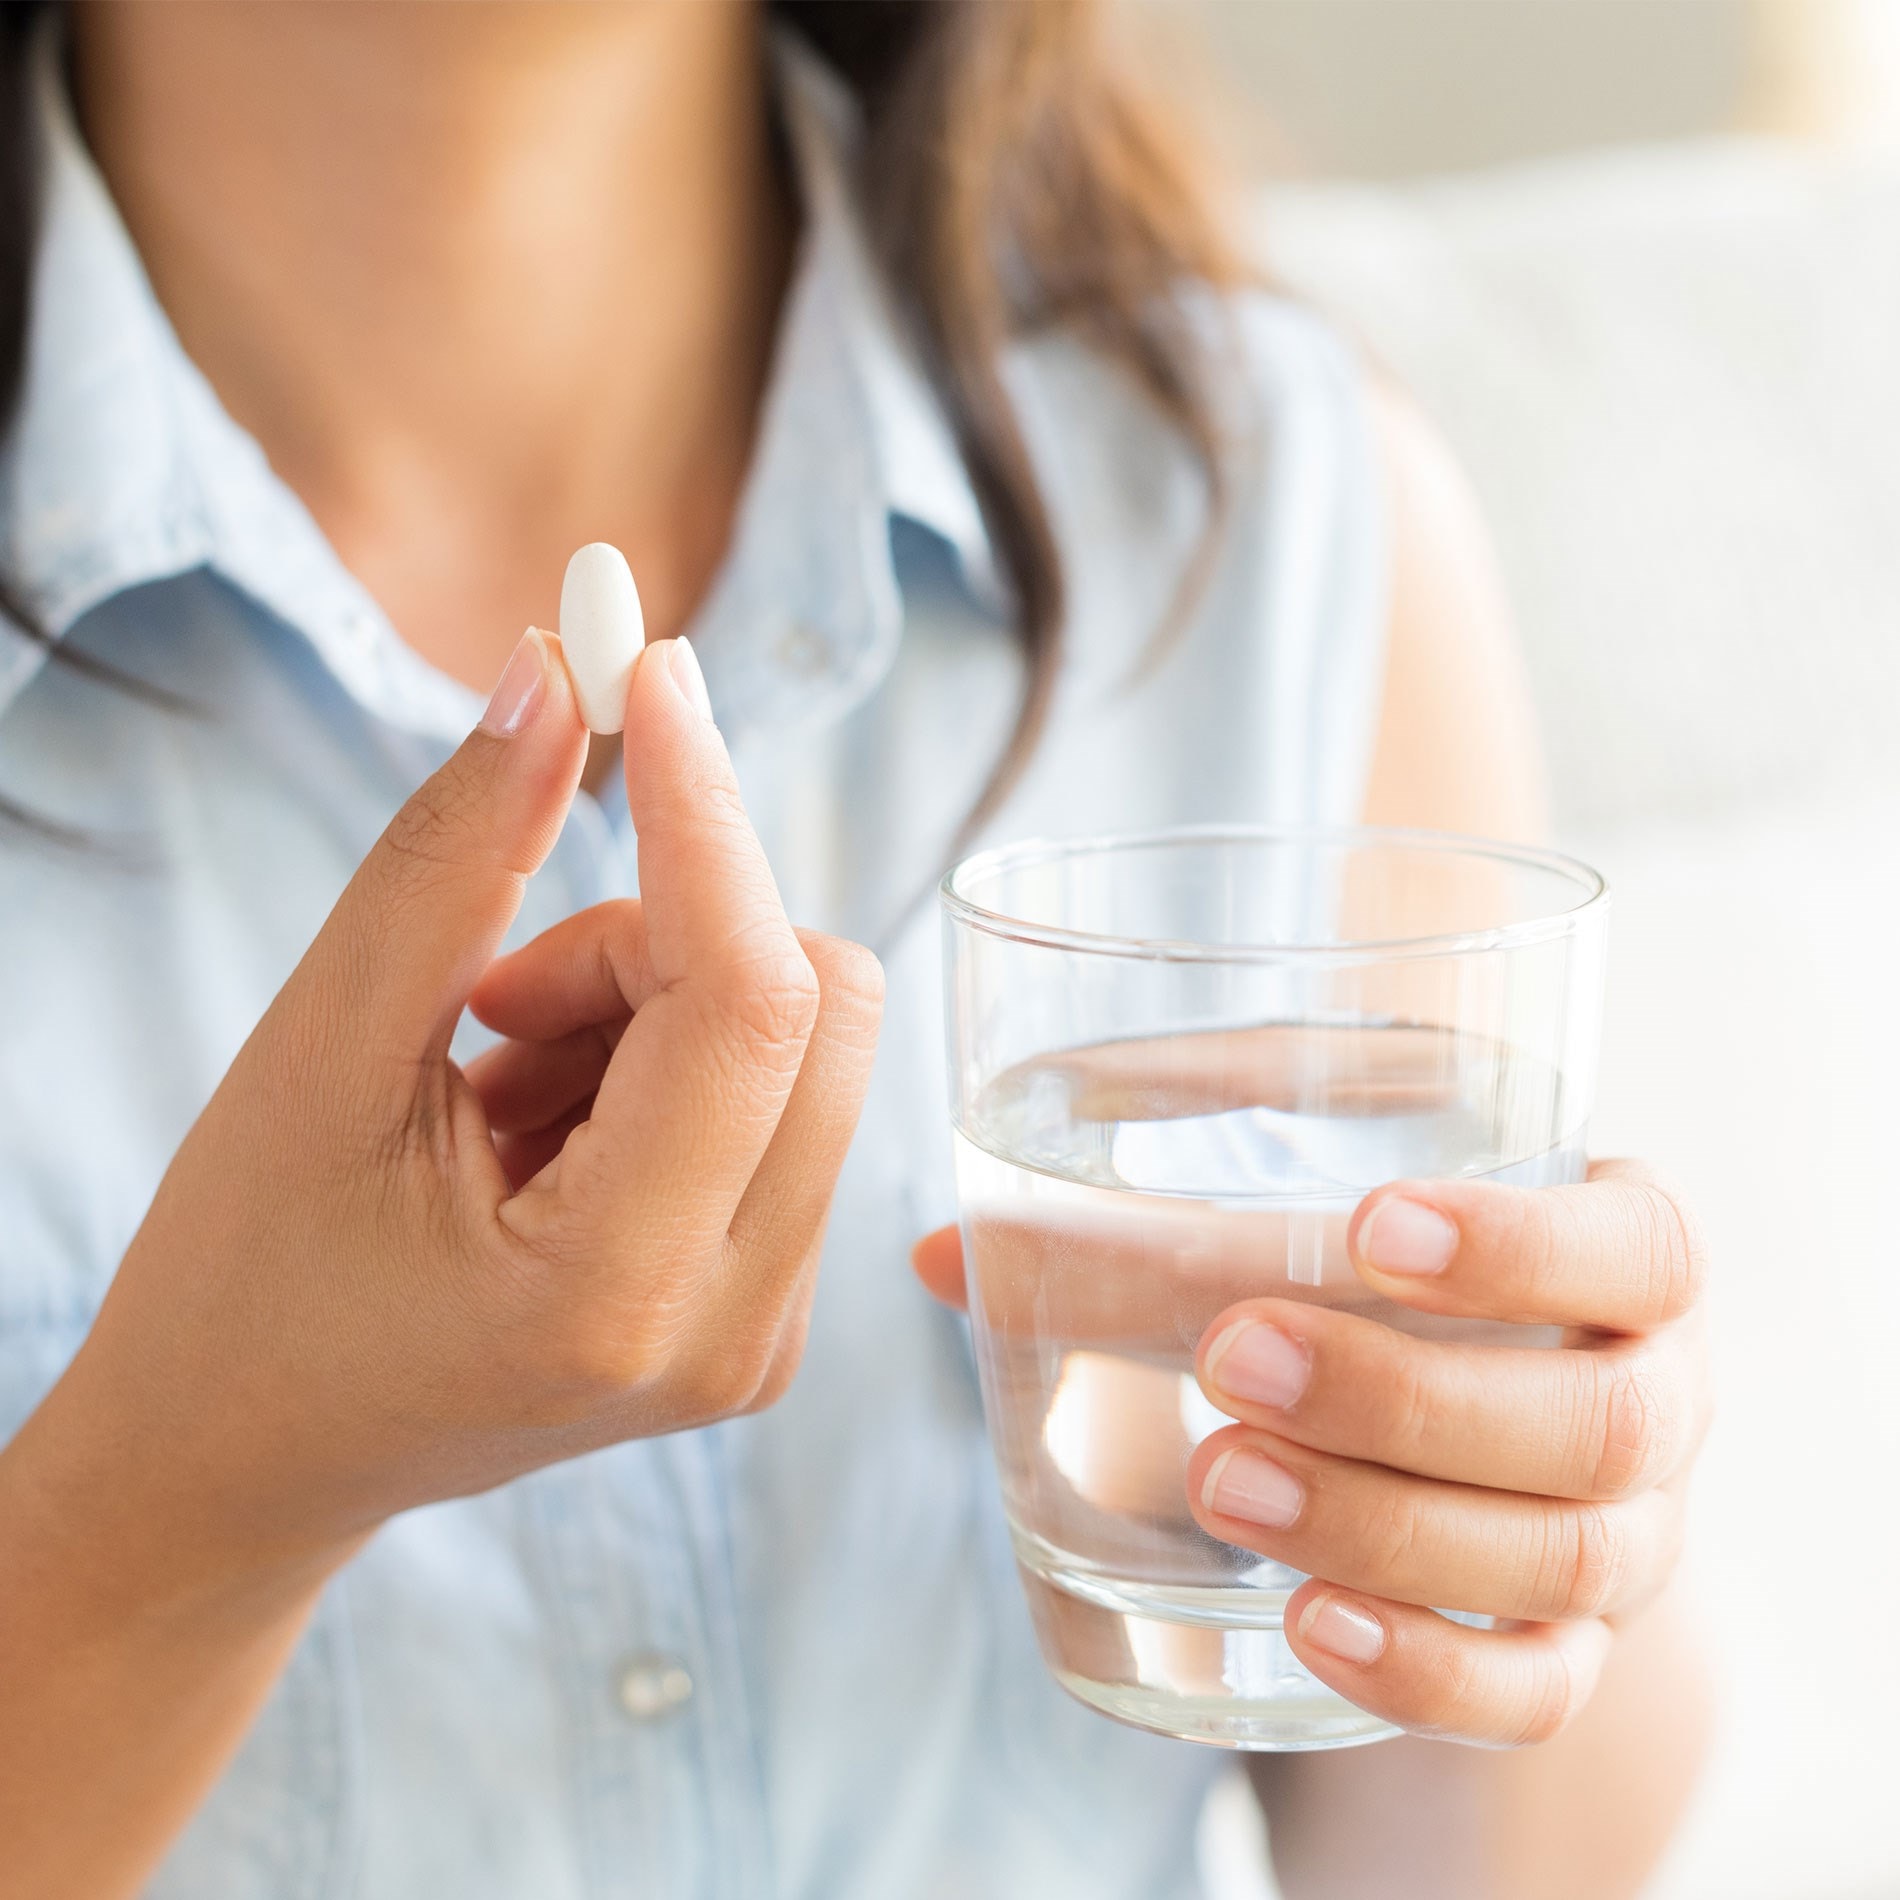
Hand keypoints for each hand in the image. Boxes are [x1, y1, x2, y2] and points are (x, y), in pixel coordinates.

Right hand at [39, 629, 881, 1591]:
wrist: (250, 1465)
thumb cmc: (246, 1278)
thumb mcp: (320, 1055)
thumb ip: (452, 861)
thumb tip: (560, 675)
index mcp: (612, 1293)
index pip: (745, 1002)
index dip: (707, 812)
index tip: (646, 667)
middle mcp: (733, 1329)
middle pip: (817, 1003)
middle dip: (664, 935)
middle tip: (501, 993)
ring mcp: (767, 1331)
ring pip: (808, 1037)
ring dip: (655, 1001)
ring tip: (499, 1085)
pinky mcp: (769, 1308)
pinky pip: (786, 1095)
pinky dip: (672, 1058)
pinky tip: (547, 1126)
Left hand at [913, 1160, 1709, 1746]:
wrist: (1464, 1424)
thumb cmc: (1372, 1278)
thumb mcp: (1300, 1205)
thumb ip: (1148, 1204)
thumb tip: (945, 1258)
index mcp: (1619, 1255)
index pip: (1641, 1247)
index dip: (1526, 1244)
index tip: (1371, 1229)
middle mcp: (1652, 1401)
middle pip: (1600, 1424)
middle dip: (1406, 1396)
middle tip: (1232, 1356)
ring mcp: (1622, 1543)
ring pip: (1561, 1561)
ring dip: (1384, 1525)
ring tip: (1219, 1479)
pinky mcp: (1564, 1652)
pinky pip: (1529, 1693)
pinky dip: (1422, 1667)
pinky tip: (1307, 1624)